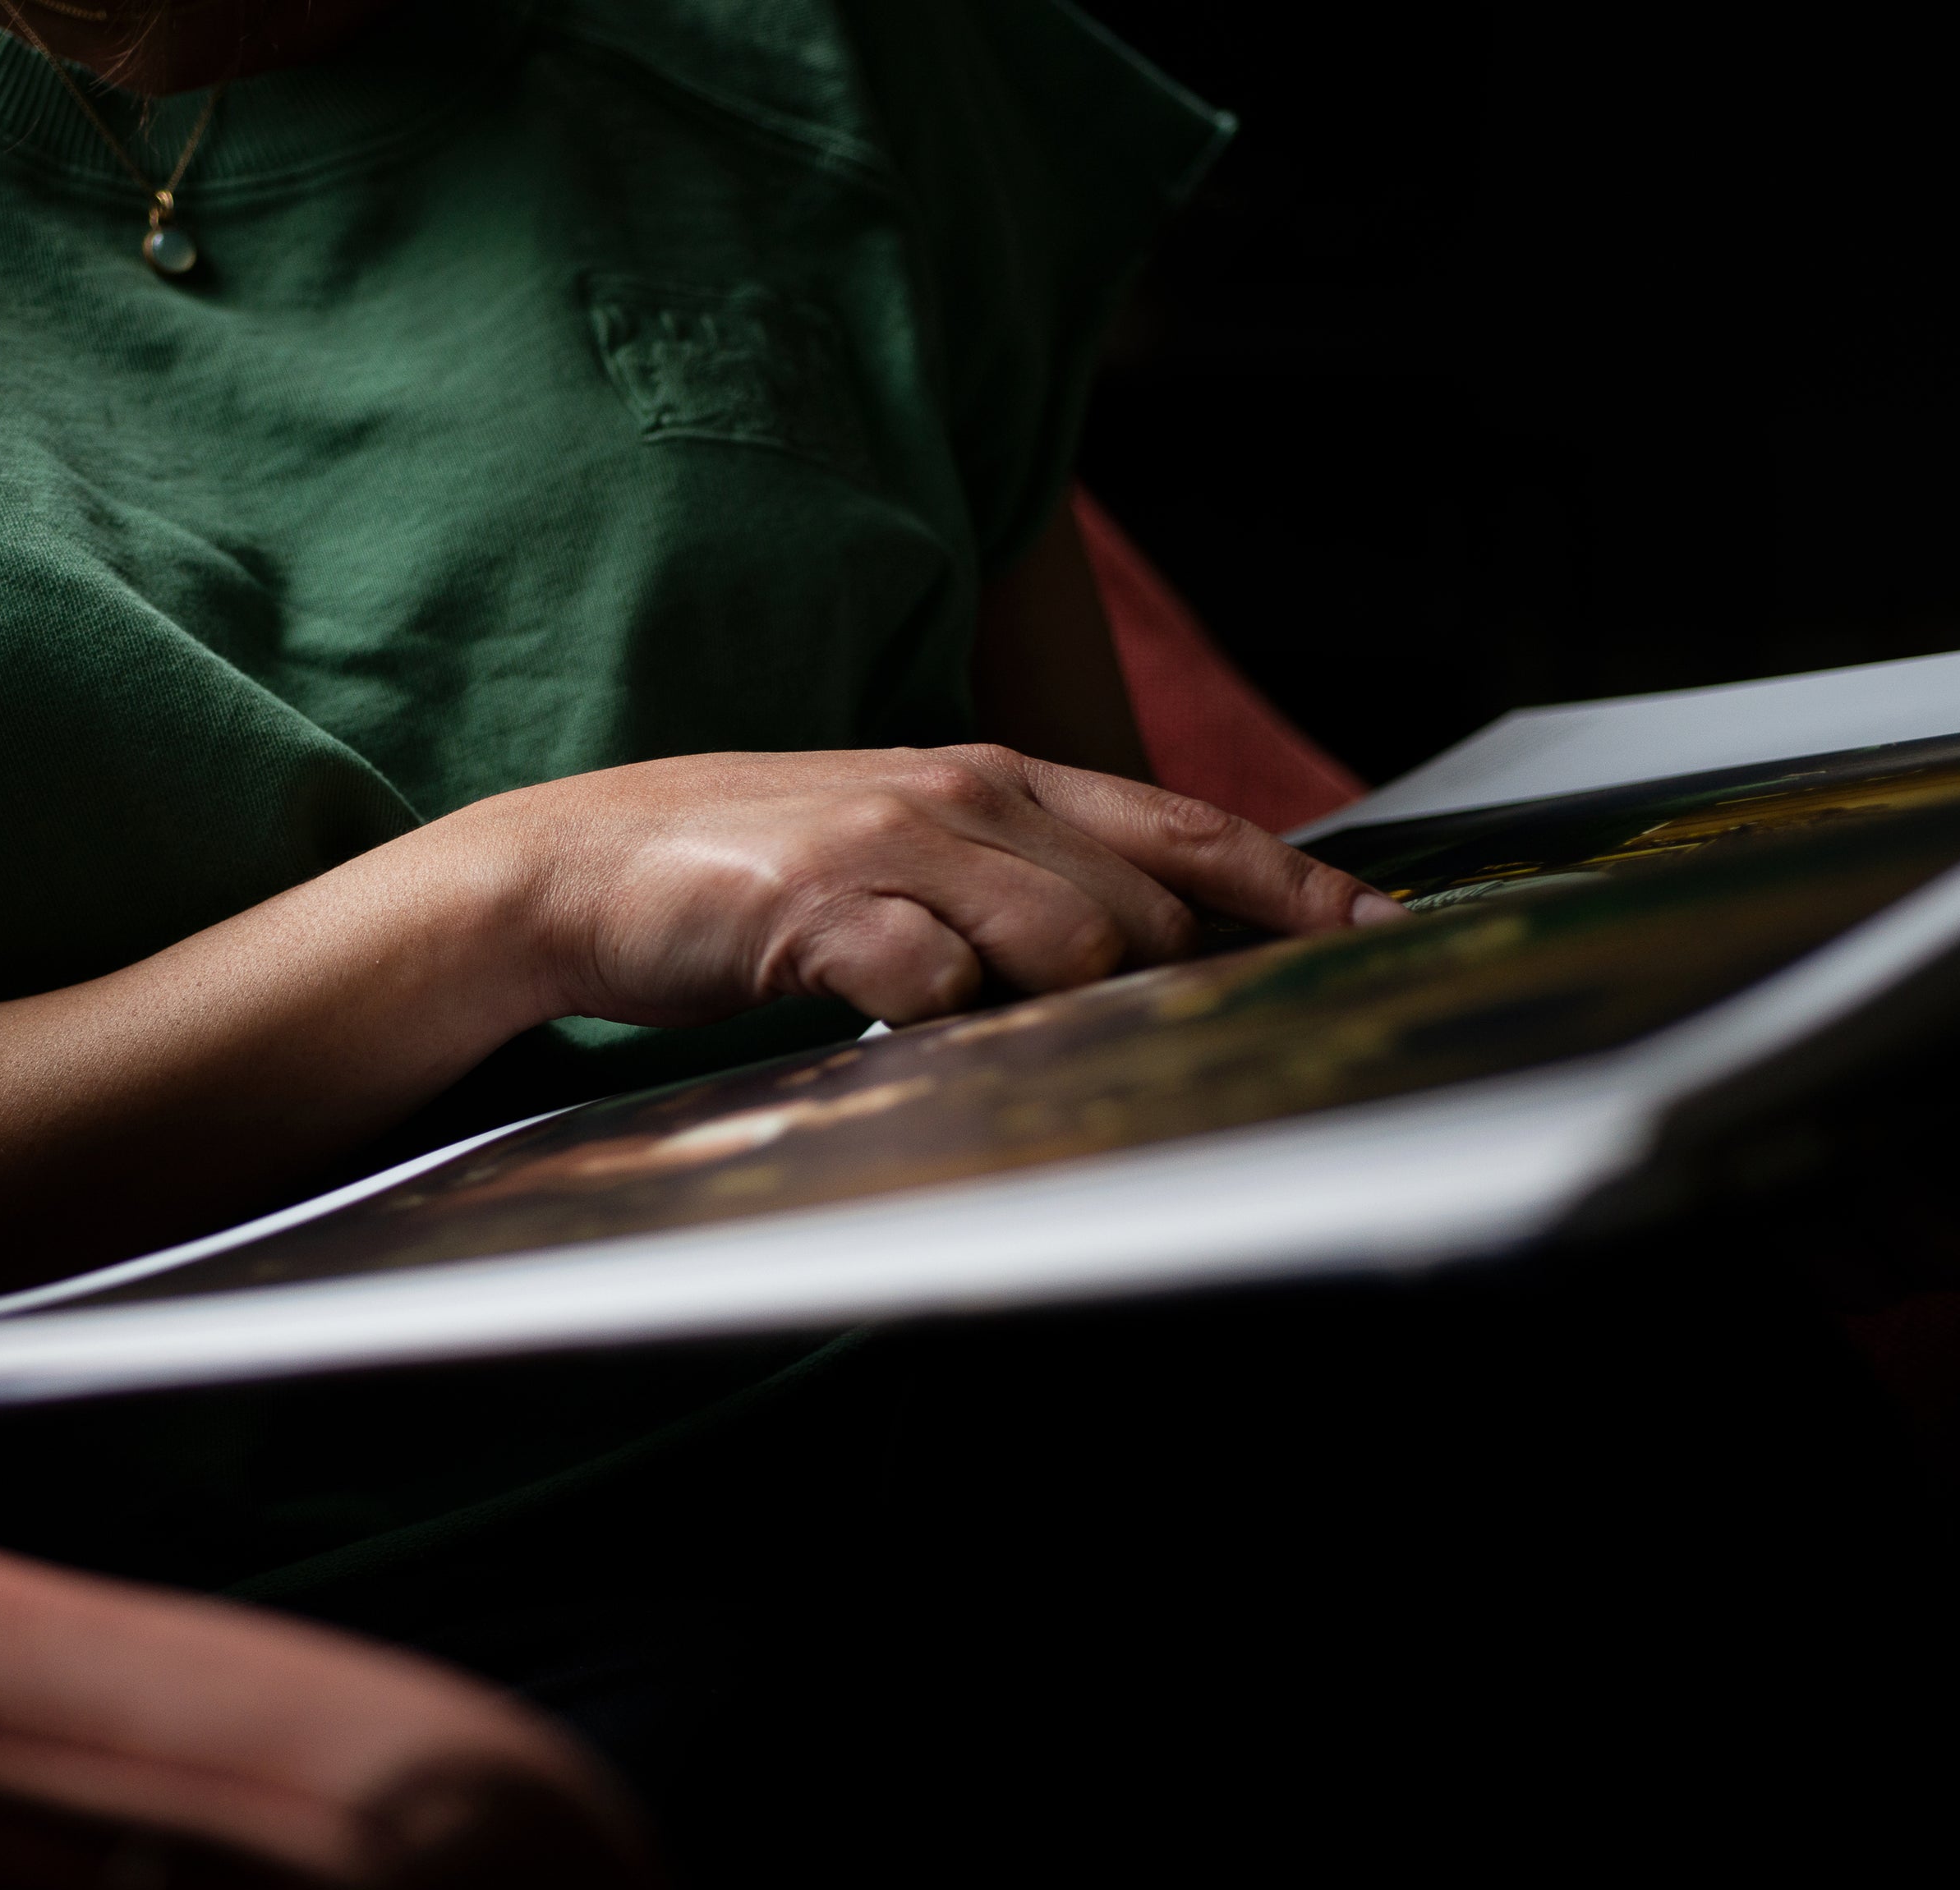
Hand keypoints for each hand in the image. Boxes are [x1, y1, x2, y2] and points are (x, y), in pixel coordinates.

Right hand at [462, 745, 1402, 1028]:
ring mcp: (891, 846)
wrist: (579, 862)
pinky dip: (938, 1023)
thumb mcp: (905, 841)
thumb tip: (1137, 947)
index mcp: (997, 776)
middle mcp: (963, 795)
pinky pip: (937, 986)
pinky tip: (890, 1029)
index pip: (1186, 825)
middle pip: (1144, 908)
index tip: (1380, 934)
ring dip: (1045, 1010)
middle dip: (1158, 986)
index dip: (1293, 885)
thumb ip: (1018, 875)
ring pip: (1065, 945)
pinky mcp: (820, 909)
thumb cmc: (752, 869)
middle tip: (1136, 1044)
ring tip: (977, 1032)